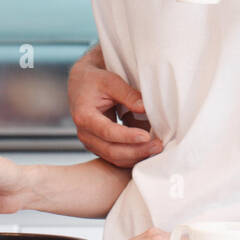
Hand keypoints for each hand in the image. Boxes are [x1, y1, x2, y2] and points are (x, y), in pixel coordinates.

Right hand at [69, 48, 161, 167]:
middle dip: (137, 151)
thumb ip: (127, 94)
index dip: (127, 136)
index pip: (107, 131)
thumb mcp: (110, 80)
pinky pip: (117, 157)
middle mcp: (85, 134)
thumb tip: (145, 108)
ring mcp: (92, 143)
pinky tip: (149, 149)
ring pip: (115, 158)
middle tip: (158, 145)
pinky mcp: (100, 146)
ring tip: (157, 148)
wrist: (81, 85)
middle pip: (111, 150)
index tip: (146, 136)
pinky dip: (134, 156)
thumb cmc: (94, 80)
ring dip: (137, 156)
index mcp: (84, 116)